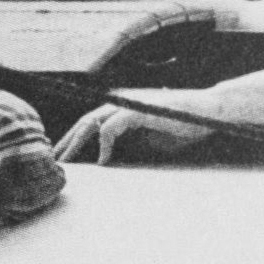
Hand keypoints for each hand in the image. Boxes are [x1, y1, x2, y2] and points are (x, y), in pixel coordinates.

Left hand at [53, 89, 218, 164]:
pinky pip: (112, 127)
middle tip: (53, 162)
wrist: (210, 109)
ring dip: (76, 143)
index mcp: (125, 105)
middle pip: (85, 120)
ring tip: (66, 163)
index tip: (64, 157)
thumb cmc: (185, 124)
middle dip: (67, 142)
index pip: (91, 121)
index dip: (74, 139)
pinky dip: (104, 144)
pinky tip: (102, 161)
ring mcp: (131, 103)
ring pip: (92, 121)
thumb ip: (132, 144)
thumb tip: (110, 158)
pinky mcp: (139, 109)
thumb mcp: (153, 139)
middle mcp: (124, 100)